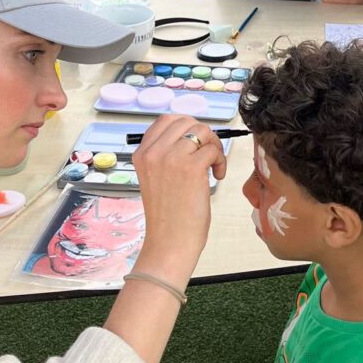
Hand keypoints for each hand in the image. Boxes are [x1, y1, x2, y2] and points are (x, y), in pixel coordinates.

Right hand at [131, 115, 226, 282]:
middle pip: (186, 121)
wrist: (169, 242)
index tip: (196, 144)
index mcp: (142, 154)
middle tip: (208, 154)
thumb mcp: (155, 179)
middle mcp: (154, 152)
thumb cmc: (167, 216)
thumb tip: (191, 136)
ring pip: (203, 132)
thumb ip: (165, 156)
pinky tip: (217, 176)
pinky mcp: (191, 168)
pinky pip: (213, 149)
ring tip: (213, 166)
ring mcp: (172, 158)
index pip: (166, 120)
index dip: (187, 128)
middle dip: (203, 134)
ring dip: (214, 146)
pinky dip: (220, 161)